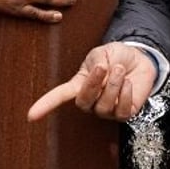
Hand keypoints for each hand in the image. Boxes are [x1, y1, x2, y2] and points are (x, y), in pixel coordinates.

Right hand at [27, 43, 156, 121]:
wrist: (138, 59)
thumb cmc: (116, 56)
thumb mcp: (102, 53)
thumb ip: (97, 61)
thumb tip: (99, 73)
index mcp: (79, 84)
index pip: (59, 96)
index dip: (45, 105)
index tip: (31, 115)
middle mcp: (91, 100)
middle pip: (83, 101)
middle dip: (93, 84)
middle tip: (103, 67)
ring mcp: (106, 109)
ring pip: (103, 106)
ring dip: (113, 85)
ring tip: (120, 69)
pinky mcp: (124, 113)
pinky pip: (121, 111)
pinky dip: (125, 95)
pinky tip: (128, 83)